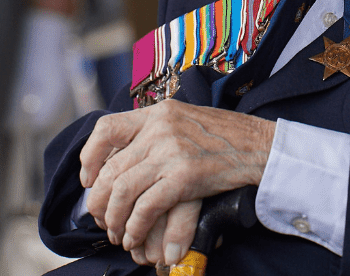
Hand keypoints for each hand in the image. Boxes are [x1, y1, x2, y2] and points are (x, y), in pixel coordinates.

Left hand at [79, 101, 274, 264]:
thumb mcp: (185, 119)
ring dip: (114, 219)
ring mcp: (171, 151)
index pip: (106, 128)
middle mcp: (160, 128)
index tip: (90, 179)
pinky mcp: (184, 176)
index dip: (90, 157)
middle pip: (109, 169)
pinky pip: (145, 207)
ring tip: (118, 233)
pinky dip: (134, 227)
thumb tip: (126, 156)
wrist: (259, 145)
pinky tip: (135, 236)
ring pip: (121, 190)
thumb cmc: (226, 136)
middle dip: (99, 202)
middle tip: (101, 219)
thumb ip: (157, 131)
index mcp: (158, 112)